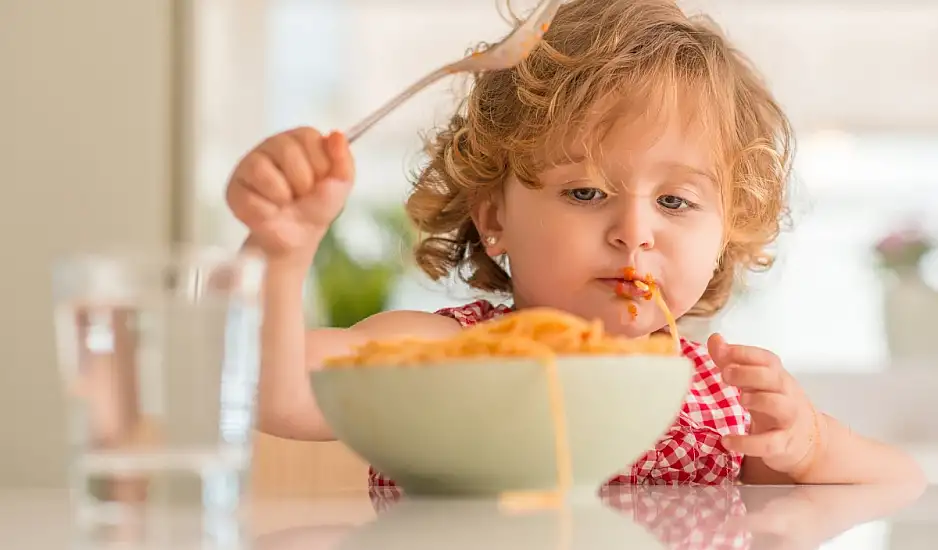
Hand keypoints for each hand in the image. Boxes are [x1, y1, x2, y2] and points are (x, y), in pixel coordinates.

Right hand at [226, 127, 354, 256]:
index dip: (320, 166)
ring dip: (284, 196)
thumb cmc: (316, 206)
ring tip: (286, 202)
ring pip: (265, 172)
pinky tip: (270, 210)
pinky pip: (250, 195)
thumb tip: (337, 135)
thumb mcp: (340, 186)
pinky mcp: (235, 186)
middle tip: (302, 195)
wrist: (298, 237)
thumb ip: (343, 161)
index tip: (320, 182)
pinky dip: (266, 210)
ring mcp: (250, 163)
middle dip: (303, 183)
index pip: (309, 137)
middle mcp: (273, 144)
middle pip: (287, 151)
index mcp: (300, 139)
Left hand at [707, 333, 820, 476]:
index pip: (765, 358)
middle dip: (747, 373)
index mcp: (777, 375)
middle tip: (725, 375)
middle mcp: (785, 393)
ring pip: (779, 405)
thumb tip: (715, 339)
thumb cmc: (775, 402)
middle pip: (772, 377)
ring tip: (739, 401)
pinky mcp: (784, 443)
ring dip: (758, 400)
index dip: (744, 352)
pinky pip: (769, 443)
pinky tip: (728, 441)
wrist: (807, 439)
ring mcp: (788, 418)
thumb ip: (732, 361)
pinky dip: (748, 443)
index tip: (722, 351)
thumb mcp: (755, 381)